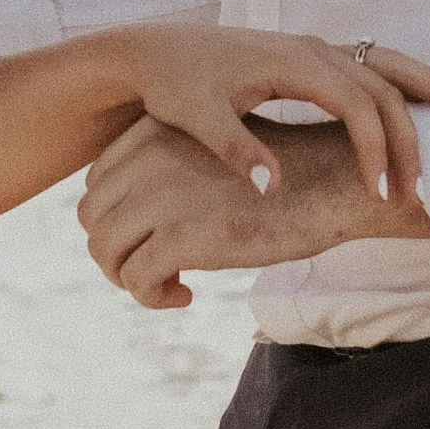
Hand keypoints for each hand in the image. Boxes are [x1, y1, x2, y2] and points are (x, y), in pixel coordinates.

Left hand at [79, 110, 429, 310]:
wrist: (336, 181)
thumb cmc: (286, 172)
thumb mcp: (220, 153)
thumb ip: (175, 170)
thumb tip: (140, 213)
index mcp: (155, 132)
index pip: (98, 183)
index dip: (114, 219)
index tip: (146, 239)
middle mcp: (149, 159)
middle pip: (93, 217)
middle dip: (116, 252)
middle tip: (151, 270)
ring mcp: (163, 197)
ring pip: (105, 251)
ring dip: (129, 277)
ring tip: (167, 285)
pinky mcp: (184, 236)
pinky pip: (137, 279)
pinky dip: (152, 296)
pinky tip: (185, 296)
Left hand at [107, 23, 429, 212]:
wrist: (152, 52)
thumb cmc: (173, 86)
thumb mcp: (199, 119)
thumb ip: (237, 149)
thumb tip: (274, 183)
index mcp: (293, 62)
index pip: (358, 104)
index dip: (377, 149)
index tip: (382, 194)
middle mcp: (312, 49)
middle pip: (384, 86)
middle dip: (413, 135)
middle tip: (426, 187)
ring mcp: (315, 50)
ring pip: (387, 66)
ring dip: (427, 91)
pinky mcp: (310, 58)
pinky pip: (371, 66)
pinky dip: (404, 83)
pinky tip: (423, 108)